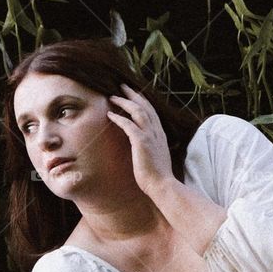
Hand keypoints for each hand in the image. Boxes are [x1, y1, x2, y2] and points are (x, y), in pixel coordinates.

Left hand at [106, 83, 173, 197]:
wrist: (163, 185)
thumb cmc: (158, 176)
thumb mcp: (156, 157)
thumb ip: (151, 148)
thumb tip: (142, 146)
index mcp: (160, 134)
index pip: (152, 111)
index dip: (142, 101)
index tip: (133, 94)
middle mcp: (157, 132)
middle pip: (145, 106)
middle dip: (133, 94)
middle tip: (122, 85)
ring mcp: (150, 136)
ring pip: (138, 111)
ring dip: (125, 102)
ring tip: (113, 97)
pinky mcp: (142, 142)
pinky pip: (128, 125)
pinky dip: (119, 118)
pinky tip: (110, 114)